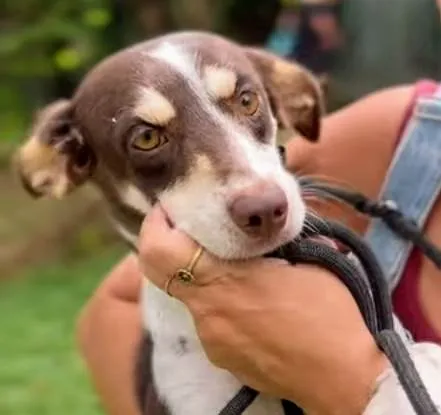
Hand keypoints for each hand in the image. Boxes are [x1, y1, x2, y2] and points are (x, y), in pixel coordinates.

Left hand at [139, 206, 387, 413]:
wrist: (343, 377)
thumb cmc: (331, 314)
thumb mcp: (309, 259)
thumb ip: (276, 241)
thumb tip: (268, 230)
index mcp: (224, 281)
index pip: (159, 251)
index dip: (155, 225)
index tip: (170, 210)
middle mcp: (207, 312)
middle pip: (162, 272)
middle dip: (170, 246)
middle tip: (192, 232)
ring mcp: (210, 339)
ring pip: (190, 297)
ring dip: (204, 279)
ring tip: (240, 275)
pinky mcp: (220, 358)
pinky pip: (208, 321)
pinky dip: (220, 306)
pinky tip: (252, 308)